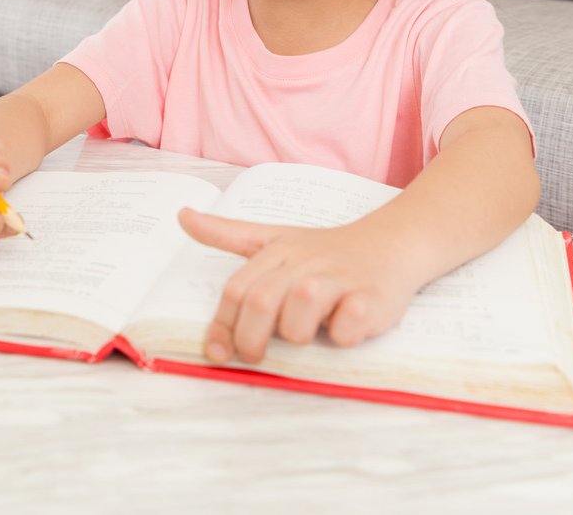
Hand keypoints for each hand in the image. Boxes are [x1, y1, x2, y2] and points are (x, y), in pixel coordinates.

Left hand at [178, 208, 421, 364]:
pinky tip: (344, 328)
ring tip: (307, 333)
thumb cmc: (325, 249)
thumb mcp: (274, 237)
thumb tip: (183, 216)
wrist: (389, 242)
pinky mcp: (371, 298)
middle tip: (254, 356)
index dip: (222, 326)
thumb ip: (228, 233)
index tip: (216, 353)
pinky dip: (341, 336)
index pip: (237, 290)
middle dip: (250, 339)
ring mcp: (339, 279)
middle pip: (261, 303)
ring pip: (300, 313)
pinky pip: (347, 328)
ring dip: (297, 334)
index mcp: (277, 251)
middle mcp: (305, 262)